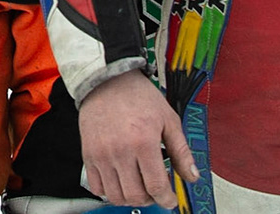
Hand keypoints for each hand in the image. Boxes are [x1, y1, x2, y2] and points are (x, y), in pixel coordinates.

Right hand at [77, 69, 199, 208]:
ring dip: (130, 198)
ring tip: (137, 187)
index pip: (156, 187)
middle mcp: (120, 151)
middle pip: (135, 196)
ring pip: (115, 195)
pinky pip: (96, 186)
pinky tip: (119, 181)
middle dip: (149, 200)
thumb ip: (181, 150)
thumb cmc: (137, 95)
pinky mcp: (88, 154)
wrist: (107, 79)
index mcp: (143, 142)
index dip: (166, 199)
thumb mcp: (168, 119)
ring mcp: (101, 154)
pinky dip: (109, 191)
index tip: (169, 199)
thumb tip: (191, 175)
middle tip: (154, 192)